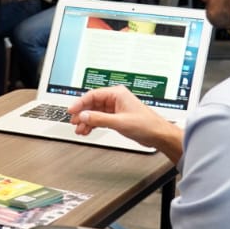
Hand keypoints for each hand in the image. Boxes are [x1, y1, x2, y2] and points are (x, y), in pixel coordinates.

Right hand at [68, 85, 182, 154]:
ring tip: (80, 129)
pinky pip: (100, 118)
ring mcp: (116, 108)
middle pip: (92, 104)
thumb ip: (99, 118)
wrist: (158, 134)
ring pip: (95, 112)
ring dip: (87, 120)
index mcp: (117, 94)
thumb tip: (84, 115)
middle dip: (82, 114)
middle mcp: (116, 99)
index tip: (71, 110)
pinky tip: (88, 130)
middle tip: (74, 122)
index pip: (92, 95)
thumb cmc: (146, 124)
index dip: (80, 103)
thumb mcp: (119, 122)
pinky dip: (93, 124)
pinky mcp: (117, 117)